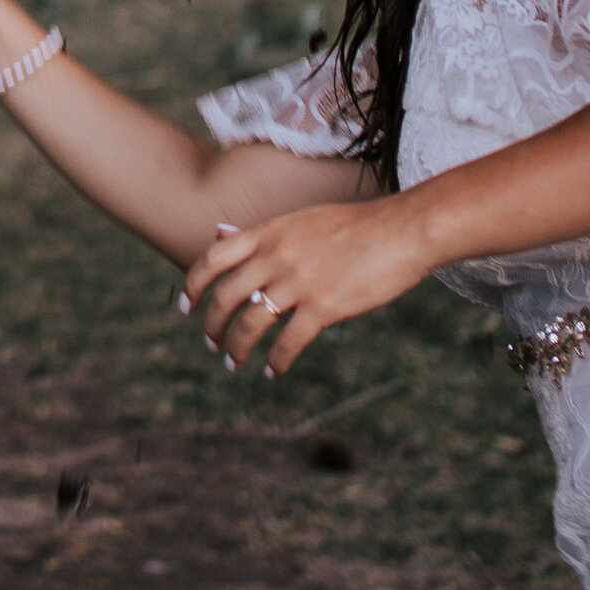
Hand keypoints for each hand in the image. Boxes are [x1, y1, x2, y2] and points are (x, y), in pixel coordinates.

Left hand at [183, 196, 437, 377]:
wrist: (403, 230)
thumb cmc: (356, 225)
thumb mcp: (301, 219)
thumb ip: (261, 232)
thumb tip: (218, 233)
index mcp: (269, 232)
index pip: (213, 258)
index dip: (193, 284)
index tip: (186, 305)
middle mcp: (277, 255)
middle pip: (226, 296)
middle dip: (212, 324)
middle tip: (211, 343)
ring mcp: (299, 281)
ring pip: (251, 323)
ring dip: (237, 348)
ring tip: (234, 363)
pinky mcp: (325, 307)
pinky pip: (288, 341)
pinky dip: (276, 360)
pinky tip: (272, 370)